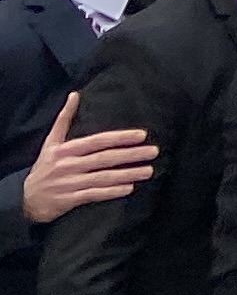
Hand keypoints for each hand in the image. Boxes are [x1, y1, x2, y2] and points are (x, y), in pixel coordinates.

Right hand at [17, 99, 153, 226]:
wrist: (25, 198)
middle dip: (131, 155)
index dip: (120, 138)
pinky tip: (129, 189)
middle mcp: (68, 165)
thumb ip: (64, 119)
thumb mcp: (51, 142)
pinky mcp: (69, 200)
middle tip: (154, 151)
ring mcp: (69, 183)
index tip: (142, 135)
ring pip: (103, 177)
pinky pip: (93, 195)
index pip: (98, 141)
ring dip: (127, 174)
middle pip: (104, 158)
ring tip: (149, 171)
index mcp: (66, 150)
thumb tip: (75, 94)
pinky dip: (111, 192)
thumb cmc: (44, 167)